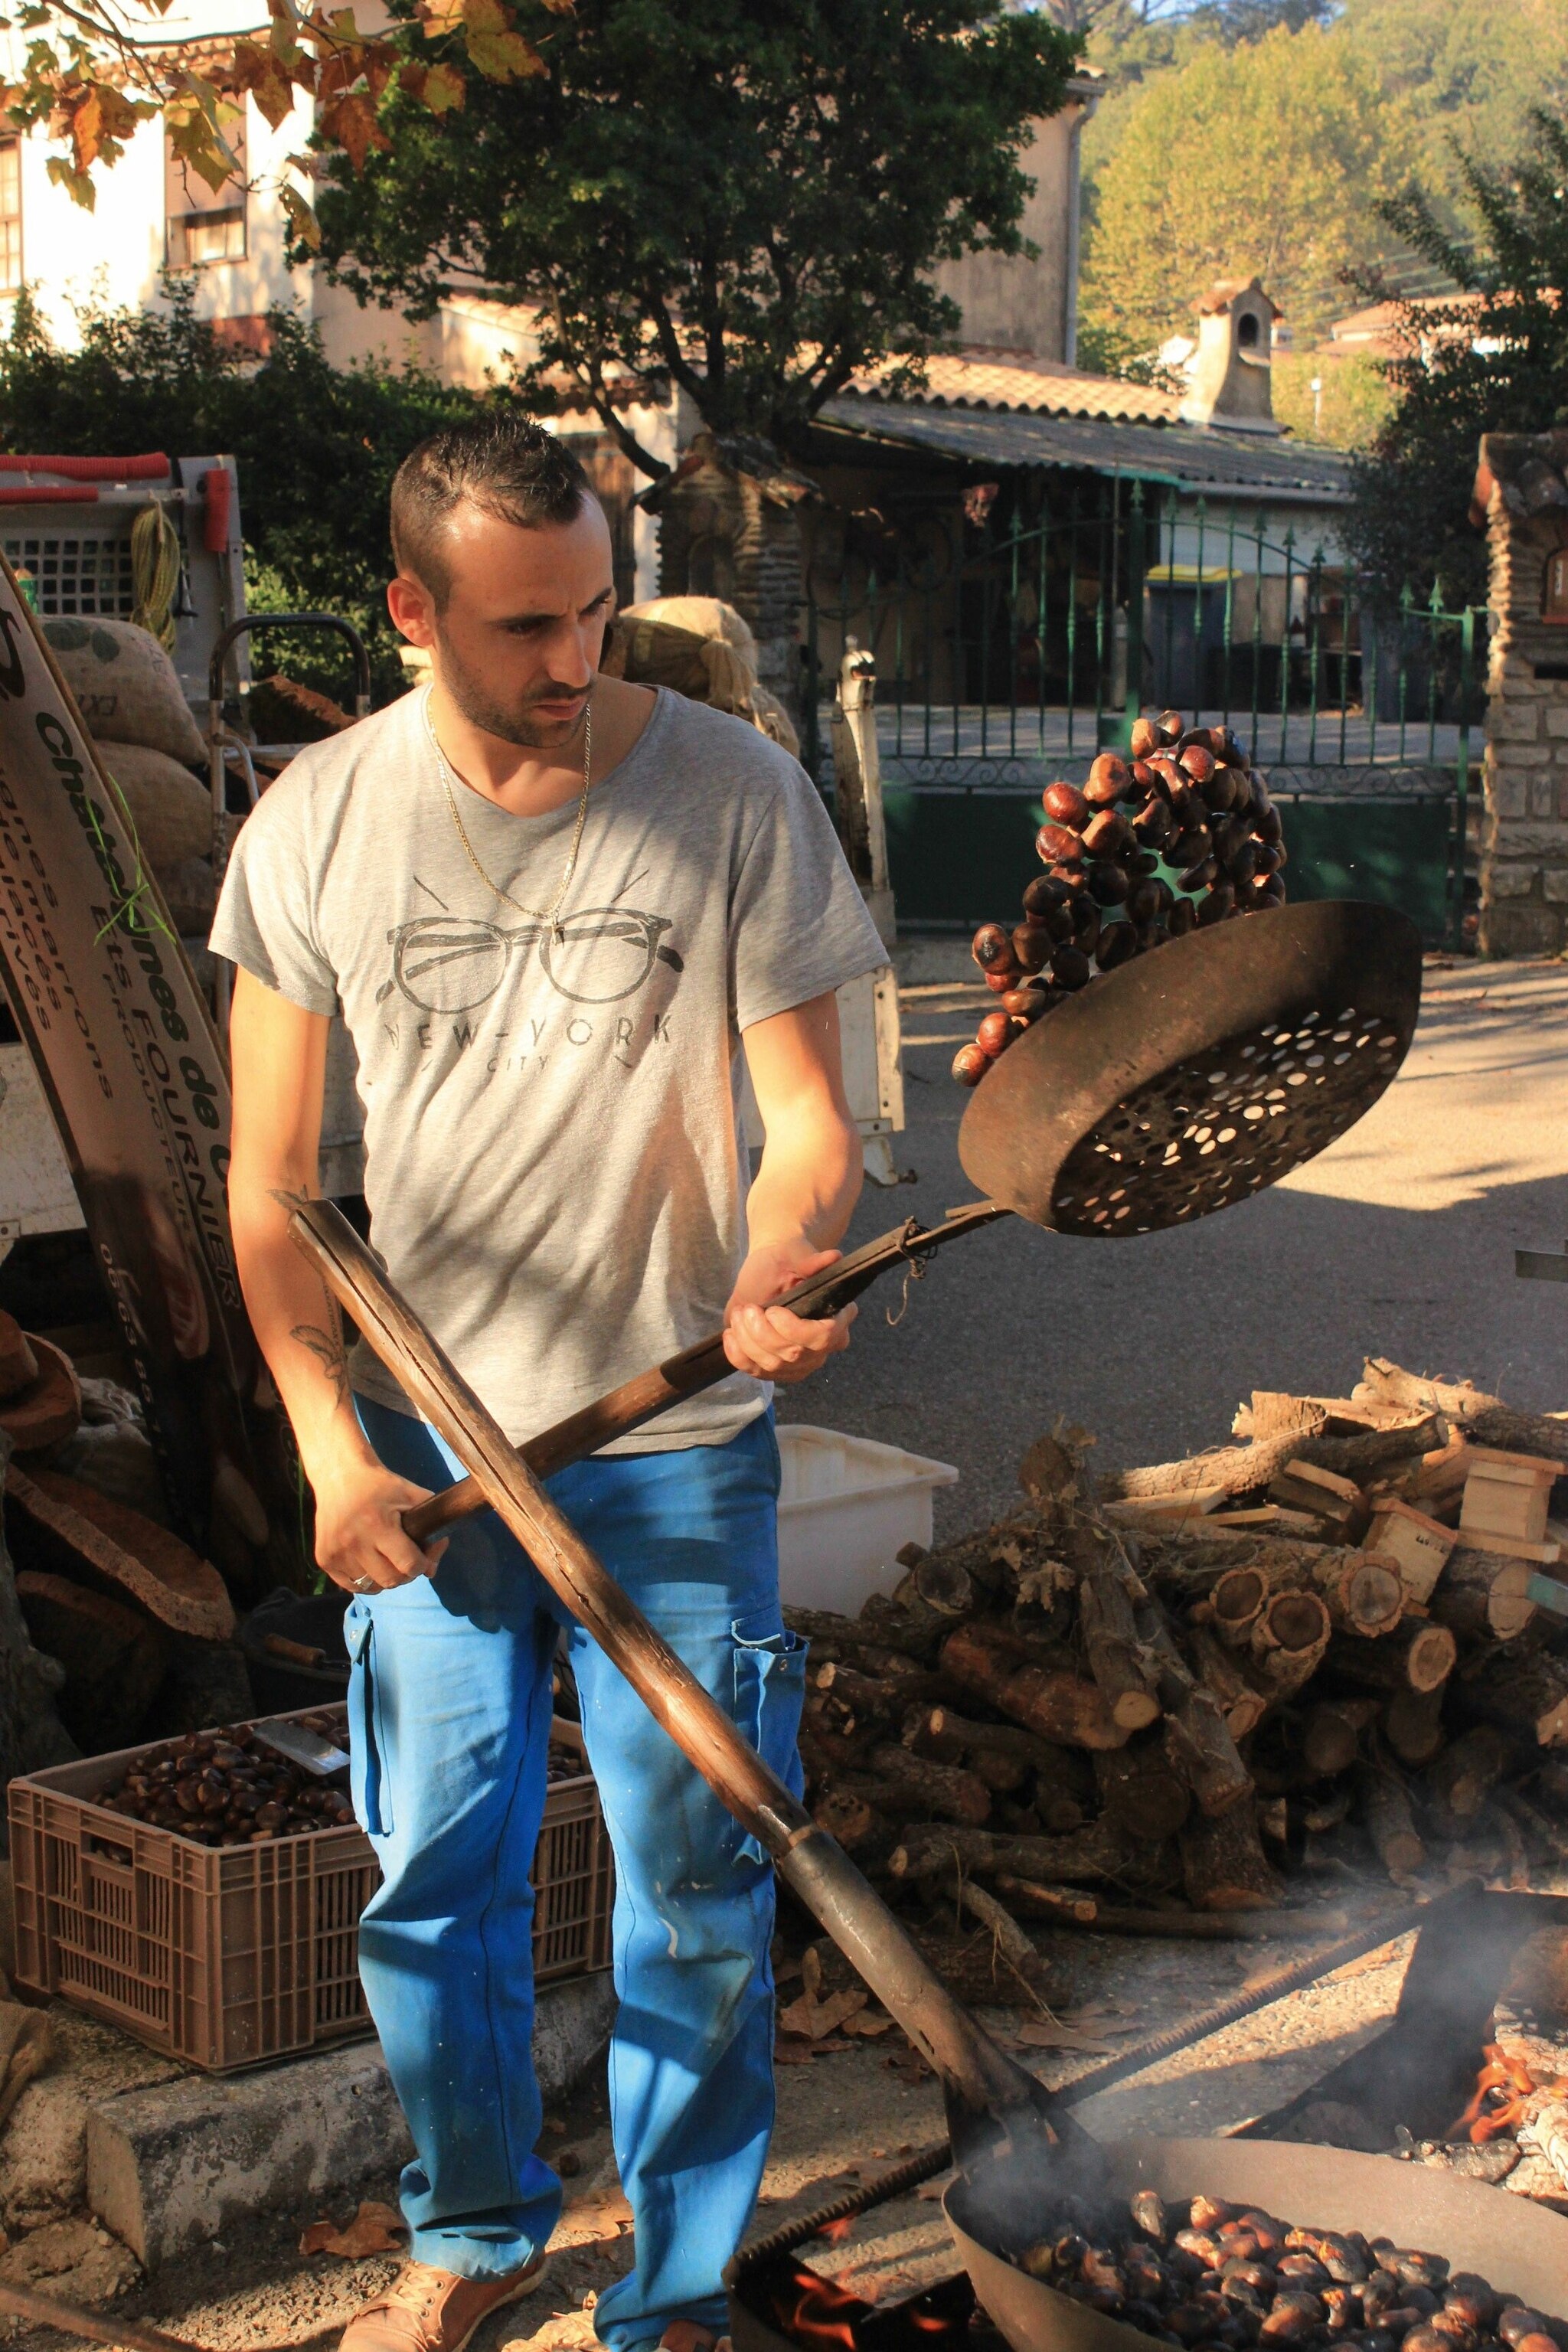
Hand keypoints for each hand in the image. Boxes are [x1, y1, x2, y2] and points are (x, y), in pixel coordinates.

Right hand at [312, 1455, 448, 1593]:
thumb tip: (430, 1571)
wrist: (340, 1476)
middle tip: (403, 1559)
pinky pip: (352, 1586)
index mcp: (378, 1524)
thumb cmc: (381, 1486)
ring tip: (385, 1558)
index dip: (421, 1564)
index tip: (421, 1557)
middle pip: (391, 1580)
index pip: (408, 1564)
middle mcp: (354, 1542)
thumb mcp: (413, 1497)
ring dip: (384, 1577)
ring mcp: (336, 1553)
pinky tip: (368, 1562)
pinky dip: (365, 1580)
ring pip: (371, 1587)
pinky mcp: (324, 1559)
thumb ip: (431, 1532)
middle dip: (404, 1574)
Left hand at [723, 1238, 855, 1383]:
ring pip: (773, 1365)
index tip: (773, 1311)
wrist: (765, 1271)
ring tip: (740, 1314)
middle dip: (763, 1332)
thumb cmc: (785, 1260)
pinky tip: (731, 1334)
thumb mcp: (795, 1254)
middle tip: (748, 1309)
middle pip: (794, 1354)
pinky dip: (738, 1354)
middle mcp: (823, 1346)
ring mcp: (800, 1362)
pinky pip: (756, 1371)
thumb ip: (811, 1260)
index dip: (795, 1329)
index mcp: (837, 1316)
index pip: (826, 1337)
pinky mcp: (777, 1369)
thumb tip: (833, 1257)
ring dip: (748, 1340)